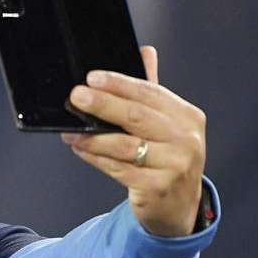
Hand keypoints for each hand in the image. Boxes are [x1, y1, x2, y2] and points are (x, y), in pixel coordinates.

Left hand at [61, 46, 205, 236]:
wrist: (178, 206)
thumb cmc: (167, 160)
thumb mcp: (167, 125)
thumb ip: (152, 92)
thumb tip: (144, 52)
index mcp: (187, 116)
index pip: (150, 93)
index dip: (120, 84)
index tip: (92, 77)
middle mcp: (186, 139)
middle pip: (137, 117)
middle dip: (103, 104)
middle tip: (77, 97)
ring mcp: (175, 165)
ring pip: (125, 145)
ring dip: (93, 136)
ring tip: (70, 129)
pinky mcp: (158, 187)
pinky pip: (119, 169)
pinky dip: (96, 158)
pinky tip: (80, 149)